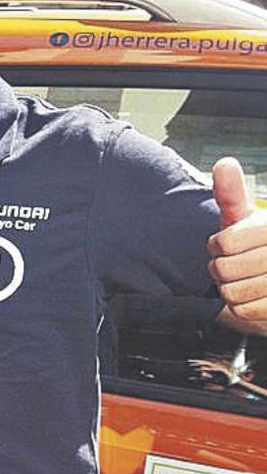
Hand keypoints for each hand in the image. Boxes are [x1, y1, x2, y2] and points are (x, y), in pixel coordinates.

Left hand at [207, 157, 266, 325]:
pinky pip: (243, 311)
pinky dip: (240, 307)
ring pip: (231, 292)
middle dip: (221, 269)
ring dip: (229, 289)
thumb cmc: (257, 246)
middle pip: (224, 269)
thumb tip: (225, 163)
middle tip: (235, 266)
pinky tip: (252, 296)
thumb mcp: (243, 218)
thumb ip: (230, 193)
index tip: (227, 245)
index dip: (216, 246)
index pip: (223, 243)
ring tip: (243, 281)